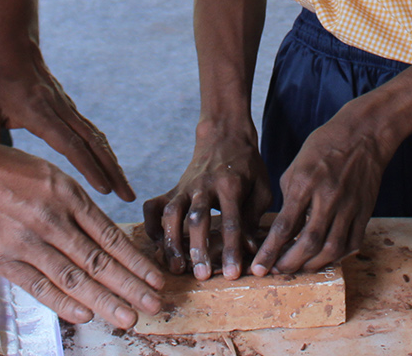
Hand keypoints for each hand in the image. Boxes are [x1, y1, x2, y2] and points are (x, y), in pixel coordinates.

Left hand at [0, 41, 133, 200]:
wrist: (12, 46)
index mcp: (40, 113)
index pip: (70, 144)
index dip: (88, 167)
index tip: (104, 188)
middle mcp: (60, 110)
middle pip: (93, 143)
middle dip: (112, 171)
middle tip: (129, 197)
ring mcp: (68, 108)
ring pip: (96, 138)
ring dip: (112, 163)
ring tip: (126, 189)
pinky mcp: (69, 109)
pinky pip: (91, 132)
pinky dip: (103, 151)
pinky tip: (110, 165)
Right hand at [0, 140, 163, 327]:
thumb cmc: (1, 168)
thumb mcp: (47, 174)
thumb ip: (73, 205)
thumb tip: (101, 236)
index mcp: (66, 194)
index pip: (110, 235)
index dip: (135, 261)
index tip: (155, 279)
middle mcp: (51, 218)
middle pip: (99, 260)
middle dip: (130, 286)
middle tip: (154, 306)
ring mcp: (26, 240)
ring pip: (73, 277)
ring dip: (104, 301)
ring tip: (128, 318)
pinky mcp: (1, 258)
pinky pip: (38, 285)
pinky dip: (62, 302)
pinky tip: (84, 313)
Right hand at [142, 125, 271, 279]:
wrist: (224, 135)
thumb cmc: (247, 166)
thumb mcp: (260, 188)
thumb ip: (253, 218)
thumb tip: (250, 250)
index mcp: (231, 185)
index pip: (232, 221)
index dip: (231, 248)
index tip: (233, 273)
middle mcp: (204, 185)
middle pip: (198, 218)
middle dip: (198, 248)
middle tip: (201, 276)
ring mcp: (185, 187)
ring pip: (172, 213)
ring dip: (172, 241)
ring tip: (176, 267)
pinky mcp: (172, 188)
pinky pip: (154, 206)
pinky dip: (151, 225)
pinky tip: (156, 245)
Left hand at [251, 107, 393, 275]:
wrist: (363, 135)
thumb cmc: (324, 146)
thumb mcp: (296, 166)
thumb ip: (289, 198)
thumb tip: (282, 226)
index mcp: (305, 183)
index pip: (284, 226)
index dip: (270, 251)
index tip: (259, 268)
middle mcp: (328, 198)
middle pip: (309, 243)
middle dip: (289, 263)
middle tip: (277, 272)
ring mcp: (349, 206)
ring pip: (332, 248)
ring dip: (313, 265)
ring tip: (299, 268)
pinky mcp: (365, 211)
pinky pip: (352, 243)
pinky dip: (337, 257)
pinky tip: (324, 259)